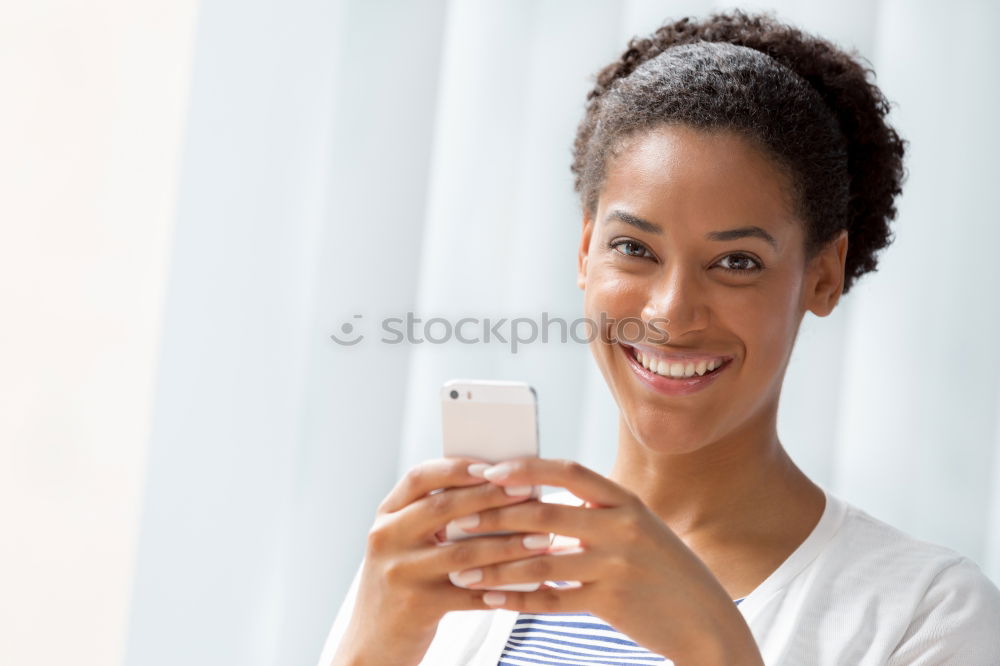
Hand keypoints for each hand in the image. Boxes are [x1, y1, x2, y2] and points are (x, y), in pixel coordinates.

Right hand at [331, 457, 555, 665]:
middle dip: (491, 497)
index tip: (494, 465)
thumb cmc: (404, 580)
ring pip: (463, 552)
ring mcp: (400, 573)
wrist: (373, 640)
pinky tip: (529, 584)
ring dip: (508, 545)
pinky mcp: (417, 606)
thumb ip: (435, 514)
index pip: (420, 477)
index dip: (457, 468)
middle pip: (443, 508)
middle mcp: (387, 539)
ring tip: (542, 539)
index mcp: (387, 515)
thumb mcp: (405, 541)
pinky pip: (468, 593)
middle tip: (529, 493)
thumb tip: (498, 486)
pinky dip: (501, 587)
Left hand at [447, 456, 763, 664]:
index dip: (526, 468)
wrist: (706, 620)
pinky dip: (517, 600)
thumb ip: (593, 514)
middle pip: (544, 514)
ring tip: (460, 569)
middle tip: (456, 523)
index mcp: (625, 501)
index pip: (568, 470)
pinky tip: (490, 600)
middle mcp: (621, 526)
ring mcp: (617, 564)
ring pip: (539, 561)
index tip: (488, 472)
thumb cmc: (662, 570)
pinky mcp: (611, 602)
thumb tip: (533, 504)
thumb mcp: (637, 529)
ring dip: (494, 567)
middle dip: (494, 518)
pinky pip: (552, 599)